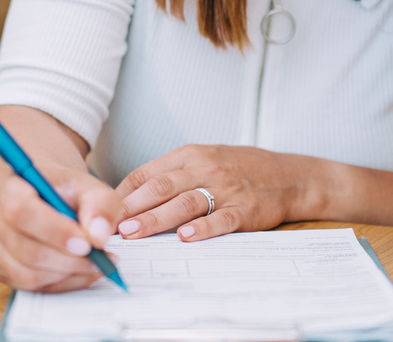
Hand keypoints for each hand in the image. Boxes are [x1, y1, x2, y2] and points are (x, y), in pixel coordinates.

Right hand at [0, 168, 123, 292]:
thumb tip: (98, 236)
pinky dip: (60, 283)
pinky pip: (28, 287)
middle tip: (99, 259)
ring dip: (66, 275)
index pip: (21, 210)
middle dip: (67, 260)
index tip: (86, 243)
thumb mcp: (89, 186)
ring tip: (95, 264)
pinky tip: (79, 271)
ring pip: (26, 274)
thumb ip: (100, 204)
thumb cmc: (65, 189)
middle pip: (24, 249)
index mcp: (9, 183)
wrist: (48, 194)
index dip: (54, 231)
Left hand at [113, 145, 316, 241]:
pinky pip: (221, 219)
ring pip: (185, 203)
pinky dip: (203, 228)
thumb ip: (172, 174)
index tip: (104, 210)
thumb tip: (130, 196)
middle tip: (110, 224)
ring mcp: (226, 189)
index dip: (124, 193)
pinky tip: (186, 238)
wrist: (289, 176)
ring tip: (135, 233)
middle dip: (133, 208)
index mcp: (190, 155)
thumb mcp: (205, 159)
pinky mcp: (245, 210)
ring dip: (157, 219)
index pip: (148, 172)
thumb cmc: (239, 169)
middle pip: (162, 187)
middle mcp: (205, 168)